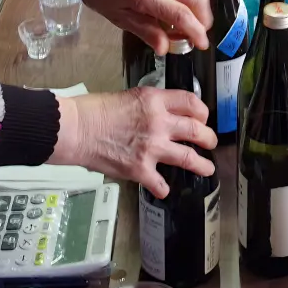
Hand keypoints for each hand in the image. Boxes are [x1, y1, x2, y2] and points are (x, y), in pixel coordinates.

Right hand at [53, 89, 216, 196]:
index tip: (202, 117)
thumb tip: (161, 116)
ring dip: (202, 165)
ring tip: (207, 168)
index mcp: (155, 101)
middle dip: (208, 137)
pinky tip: (164, 190)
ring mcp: (152, 148)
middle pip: (196, 130)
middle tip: (210, 142)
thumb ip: (150, 107)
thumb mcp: (130, 97)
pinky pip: (161, 183)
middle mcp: (159, 123)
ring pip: (189, 157)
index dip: (202, 111)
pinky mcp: (141, 169)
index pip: (191, 102)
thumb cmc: (94, 111)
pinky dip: (163, 188)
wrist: (76, 129)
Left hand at [55, 0, 211, 51]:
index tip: (202, 45)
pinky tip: (186, 9)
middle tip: (196, 36)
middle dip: (203, 21)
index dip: (196, 32)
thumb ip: (145, 32)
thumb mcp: (119, 19)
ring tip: (192, 24)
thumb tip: (165, 48)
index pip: (181, 14)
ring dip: (202, 8)